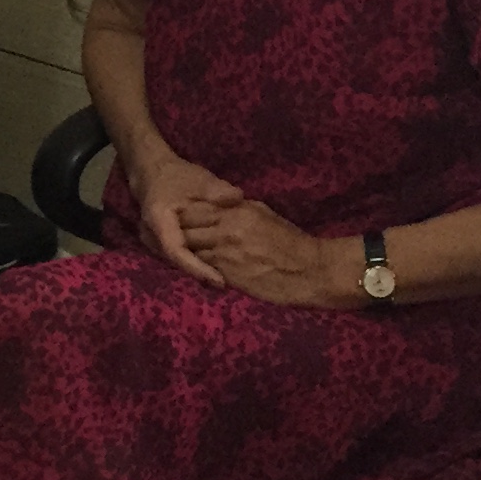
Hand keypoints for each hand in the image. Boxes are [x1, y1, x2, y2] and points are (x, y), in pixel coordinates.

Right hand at [124, 142, 242, 286]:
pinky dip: (196, 262)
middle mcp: (151, 236)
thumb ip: (217, 189)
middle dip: (202, 274)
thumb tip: (238, 198)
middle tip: (230, 285)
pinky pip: (179, 256)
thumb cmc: (175, 176)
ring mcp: (153, 242)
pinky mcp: (160, 243)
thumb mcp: (198, 179)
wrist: (152, 171)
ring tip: (226, 280)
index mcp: (159, 220)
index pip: (176, 251)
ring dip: (199, 269)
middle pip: (177, 262)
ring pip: (178, 262)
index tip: (219, 280)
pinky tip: (215, 267)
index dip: (197, 268)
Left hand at [178, 195, 352, 307]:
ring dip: (183, 251)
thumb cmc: (292, 243)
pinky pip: (200, 269)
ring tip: (177, 254)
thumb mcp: (265, 215)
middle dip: (177, 231)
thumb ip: (241, 210)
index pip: (197, 207)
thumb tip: (224, 206)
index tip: (178, 218)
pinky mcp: (226, 273)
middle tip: (169, 237)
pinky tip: (191, 269)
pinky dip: (193, 268)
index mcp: (237, 210)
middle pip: (187, 226)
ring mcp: (225, 251)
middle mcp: (227, 227)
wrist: (311, 271)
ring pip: (190, 248)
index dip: (185, 214)